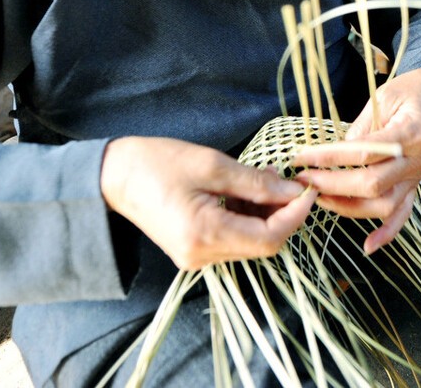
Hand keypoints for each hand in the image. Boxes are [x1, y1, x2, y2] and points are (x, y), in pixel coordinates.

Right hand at [100, 136, 314, 269]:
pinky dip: (248, 218)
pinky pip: (233, 239)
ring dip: (266, 214)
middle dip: (282, 213)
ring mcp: (196, 257)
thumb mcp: (213, 165)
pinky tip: (246, 192)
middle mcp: (201, 256)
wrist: (113, 176)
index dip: (295, 216)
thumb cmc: (157, 162)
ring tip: (265, 179)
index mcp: (204, 234)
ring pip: (250, 243)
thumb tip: (294, 191)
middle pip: (262, 244)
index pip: (269, 239)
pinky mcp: (193, 251)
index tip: (307, 189)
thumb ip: (256, 183)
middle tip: (287, 180)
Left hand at [293, 67, 420, 253]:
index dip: (329, 157)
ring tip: (321, 198)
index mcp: (409, 133)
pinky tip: (369, 245)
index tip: (302, 157)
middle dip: (332, 184)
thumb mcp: (381, 98)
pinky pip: (403, 214)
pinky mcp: (415, 184)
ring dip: (349, 207)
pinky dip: (387, 232)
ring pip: (384, 204)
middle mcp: (416, 160)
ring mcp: (417, 176)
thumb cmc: (407, 91)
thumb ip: (361, 129)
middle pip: (371, 183)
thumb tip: (335, 155)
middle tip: (304, 179)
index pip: (363, 152)